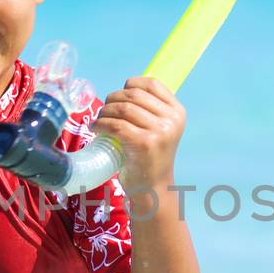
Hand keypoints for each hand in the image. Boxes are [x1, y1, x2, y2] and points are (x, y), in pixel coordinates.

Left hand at [93, 76, 185, 192]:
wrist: (153, 188)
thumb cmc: (150, 157)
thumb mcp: (159, 129)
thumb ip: (149, 110)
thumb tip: (123, 91)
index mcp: (177, 112)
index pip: (152, 83)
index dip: (131, 84)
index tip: (119, 95)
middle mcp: (171, 119)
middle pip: (134, 95)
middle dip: (113, 99)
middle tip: (104, 110)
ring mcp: (160, 131)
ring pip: (123, 108)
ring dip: (105, 111)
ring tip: (99, 120)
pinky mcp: (144, 143)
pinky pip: (116, 125)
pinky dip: (101, 124)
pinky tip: (96, 129)